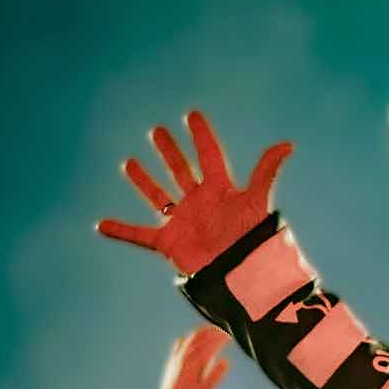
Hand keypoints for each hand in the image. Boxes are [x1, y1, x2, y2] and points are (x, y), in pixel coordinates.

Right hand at [97, 111, 292, 274]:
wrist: (239, 273)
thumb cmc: (251, 238)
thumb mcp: (257, 201)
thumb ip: (266, 172)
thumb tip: (288, 144)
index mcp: (220, 190)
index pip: (209, 156)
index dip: (201, 136)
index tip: (192, 115)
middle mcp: (200, 202)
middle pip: (181, 171)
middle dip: (170, 152)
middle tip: (157, 132)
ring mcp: (183, 221)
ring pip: (159, 195)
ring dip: (144, 180)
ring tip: (130, 163)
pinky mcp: (169, 242)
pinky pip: (140, 235)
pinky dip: (121, 230)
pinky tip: (101, 225)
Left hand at [147, 326, 231, 388]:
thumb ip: (215, 376)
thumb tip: (225, 361)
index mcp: (192, 365)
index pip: (208, 346)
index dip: (219, 339)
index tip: (230, 335)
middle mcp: (182, 360)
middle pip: (197, 338)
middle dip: (210, 332)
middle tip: (223, 328)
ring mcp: (175, 361)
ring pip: (187, 340)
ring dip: (199, 333)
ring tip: (209, 329)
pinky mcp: (171, 366)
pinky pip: (178, 346)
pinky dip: (186, 339)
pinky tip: (189, 340)